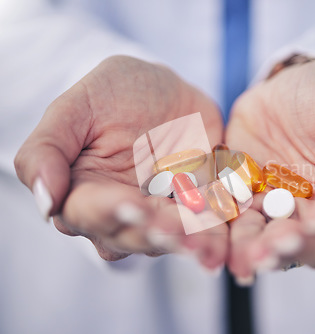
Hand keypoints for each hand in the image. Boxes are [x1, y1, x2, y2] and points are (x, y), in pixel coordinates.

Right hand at [15, 56, 227, 269]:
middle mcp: (122, 212)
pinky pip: (209, 223)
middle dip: (155, 233)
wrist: (166, 90)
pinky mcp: (198, 206)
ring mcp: (163, 213)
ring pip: (174, 237)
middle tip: (173, 229)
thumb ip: (48, 150)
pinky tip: (227, 237)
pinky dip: (219, 231)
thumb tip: (44, 202)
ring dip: (190, 242)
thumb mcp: (76, 107)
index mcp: (84, 193)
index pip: (88, 212)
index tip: (127, 203)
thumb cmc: (113, 93)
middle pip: (134, 234)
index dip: (107, 211)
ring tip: (206, 247)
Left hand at [225, 59, 314, 278]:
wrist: (282, 88)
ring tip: (251, 255)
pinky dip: (236, 239)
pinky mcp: (255, 208)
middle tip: (279, 242)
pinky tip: (227, 248)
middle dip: (301, 246)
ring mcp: (290, 214)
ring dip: (267, 252)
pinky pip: (246, 228)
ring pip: (283, 245)